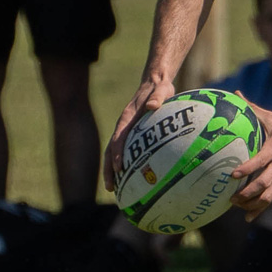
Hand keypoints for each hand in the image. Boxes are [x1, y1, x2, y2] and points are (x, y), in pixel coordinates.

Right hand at [105, 76, 175, 191]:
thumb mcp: (162, 89)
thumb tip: (153, 105)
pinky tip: (131, 178)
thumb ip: (158, 96)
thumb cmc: (160, 87)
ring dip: (112, 171)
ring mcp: (126, 130)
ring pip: (115, 153)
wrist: (154, 82)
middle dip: (109, 170)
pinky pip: (125, 151)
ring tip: (114, 189)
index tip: (119, 169)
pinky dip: (124, 164)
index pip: (119, 138)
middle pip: (111, 150)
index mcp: (128, 117)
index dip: (118, 154)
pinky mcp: (132, 133)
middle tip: (111, 188)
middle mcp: (123, 126)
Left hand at [229, 111, 271, 219]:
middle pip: (264, 184)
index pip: (260, 161)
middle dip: (247, 193)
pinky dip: (260, 209)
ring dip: (252, 204)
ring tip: (236, 206)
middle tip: (231, 197)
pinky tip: (248, 216)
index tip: (232, 174)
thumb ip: (253, 109)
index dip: (247, 169)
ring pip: (269, 196)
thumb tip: (235, 94)